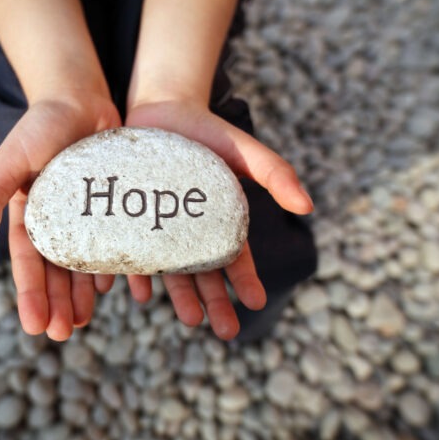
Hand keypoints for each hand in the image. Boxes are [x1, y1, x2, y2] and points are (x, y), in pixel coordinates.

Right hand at [0, 98, 119, 340]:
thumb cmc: (40, 125)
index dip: (30, 295)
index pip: (26, 262)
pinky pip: (109, 243)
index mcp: (25, 214)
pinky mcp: (106, 207)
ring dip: (79, 293)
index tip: (36, 328)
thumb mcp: (11, 159)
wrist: (80, 98)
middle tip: (62, 334)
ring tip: (82, 321)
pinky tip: (114, 288)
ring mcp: (81, 215)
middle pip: (53, 270)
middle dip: (55, 302)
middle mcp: (52, 220)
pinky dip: (110, 265)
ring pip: (80, 263)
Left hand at [124, 100, 313, 339]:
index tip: (254, 303)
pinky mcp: (130, 220)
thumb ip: (275, 174)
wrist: (162, 109)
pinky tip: (140, 293)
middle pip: (203, 273)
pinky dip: (136, 274)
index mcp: (220, 220)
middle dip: (215, 301)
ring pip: (170, 270)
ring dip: (180, 296)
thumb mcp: (244, 149)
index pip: (235, 257)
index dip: (246, 280)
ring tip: (190, 319)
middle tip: (223, 330)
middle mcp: (190, 231)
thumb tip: (307, 206)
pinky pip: (132, 252)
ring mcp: (160, 228)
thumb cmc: (209, 131)